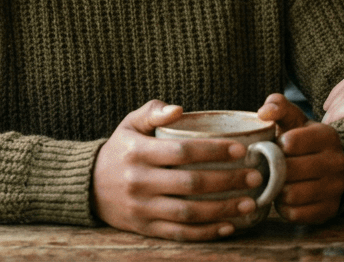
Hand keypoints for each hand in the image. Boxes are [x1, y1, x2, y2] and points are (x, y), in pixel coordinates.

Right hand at [92, 100, 262, 240]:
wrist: (88, 186)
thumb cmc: (120, 150)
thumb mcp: (130, 124)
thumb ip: (154, 111)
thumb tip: (180, 109)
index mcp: (137, 153)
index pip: (182, 152)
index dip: (214, 150)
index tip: (241, 149)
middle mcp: (139, 182)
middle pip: (190, 184)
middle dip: (227, 181)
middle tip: (255, 176)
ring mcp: (142, 209)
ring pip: (188, 213)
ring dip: (222, 209)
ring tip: (249, 203)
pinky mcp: (146, 228)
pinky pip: (180, 233)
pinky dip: (206, 232)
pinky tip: (229, 226)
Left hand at [257, 93, 343, 223]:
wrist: (334, 164)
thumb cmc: (305, 140)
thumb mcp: (295, 120)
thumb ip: (278, 106)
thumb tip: (263, 112)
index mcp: (327, 136)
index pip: (291, 142)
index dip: (275, 146)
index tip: (275, 147)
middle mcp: (336, 162)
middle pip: (290, 171)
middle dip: (273, 170)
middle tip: (268, 169)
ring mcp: (336, 188)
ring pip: (292, 195)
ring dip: (277, 191)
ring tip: (276, 183)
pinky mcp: (329, 210)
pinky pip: (297, 214)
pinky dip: (285, 208)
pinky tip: (285, 198)